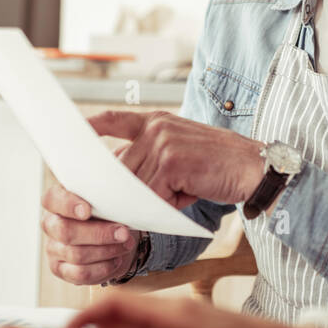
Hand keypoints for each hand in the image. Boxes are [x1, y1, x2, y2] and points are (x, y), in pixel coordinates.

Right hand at [41, 182, 138, 284]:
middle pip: (65, 231)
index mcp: (58, 200)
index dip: (68, 205)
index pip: (52, 199)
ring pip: (76, 254)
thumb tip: (121, 178)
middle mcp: (51, 224)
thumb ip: (108, 188)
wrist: (114, 236)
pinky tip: (116, 260)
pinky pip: (80, 274)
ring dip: (107, 251)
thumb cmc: (109, 210)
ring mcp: (54, 248)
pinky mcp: (61, 269)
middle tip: (124, 232)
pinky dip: (103, 268)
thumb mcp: (108, 195)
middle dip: (98, 234)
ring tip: (126, 244)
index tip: (88, 210)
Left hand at [88, 110, 264, 208]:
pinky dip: (160, 207)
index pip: (116, 119)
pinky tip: (179, 204)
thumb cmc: (217, 168)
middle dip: (122, 191)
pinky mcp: (172, 161)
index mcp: (157, 121)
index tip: (73, 132)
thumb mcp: (180, 157)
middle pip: (121, 165)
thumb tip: (117, 187)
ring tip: (168, 204)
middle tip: (126, 208)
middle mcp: (157, 127)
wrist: (253, 168)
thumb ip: (150, 162)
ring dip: (145, 202)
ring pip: (135, 183)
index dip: (92, 126)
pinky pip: (151, 194)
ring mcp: (163, 142)